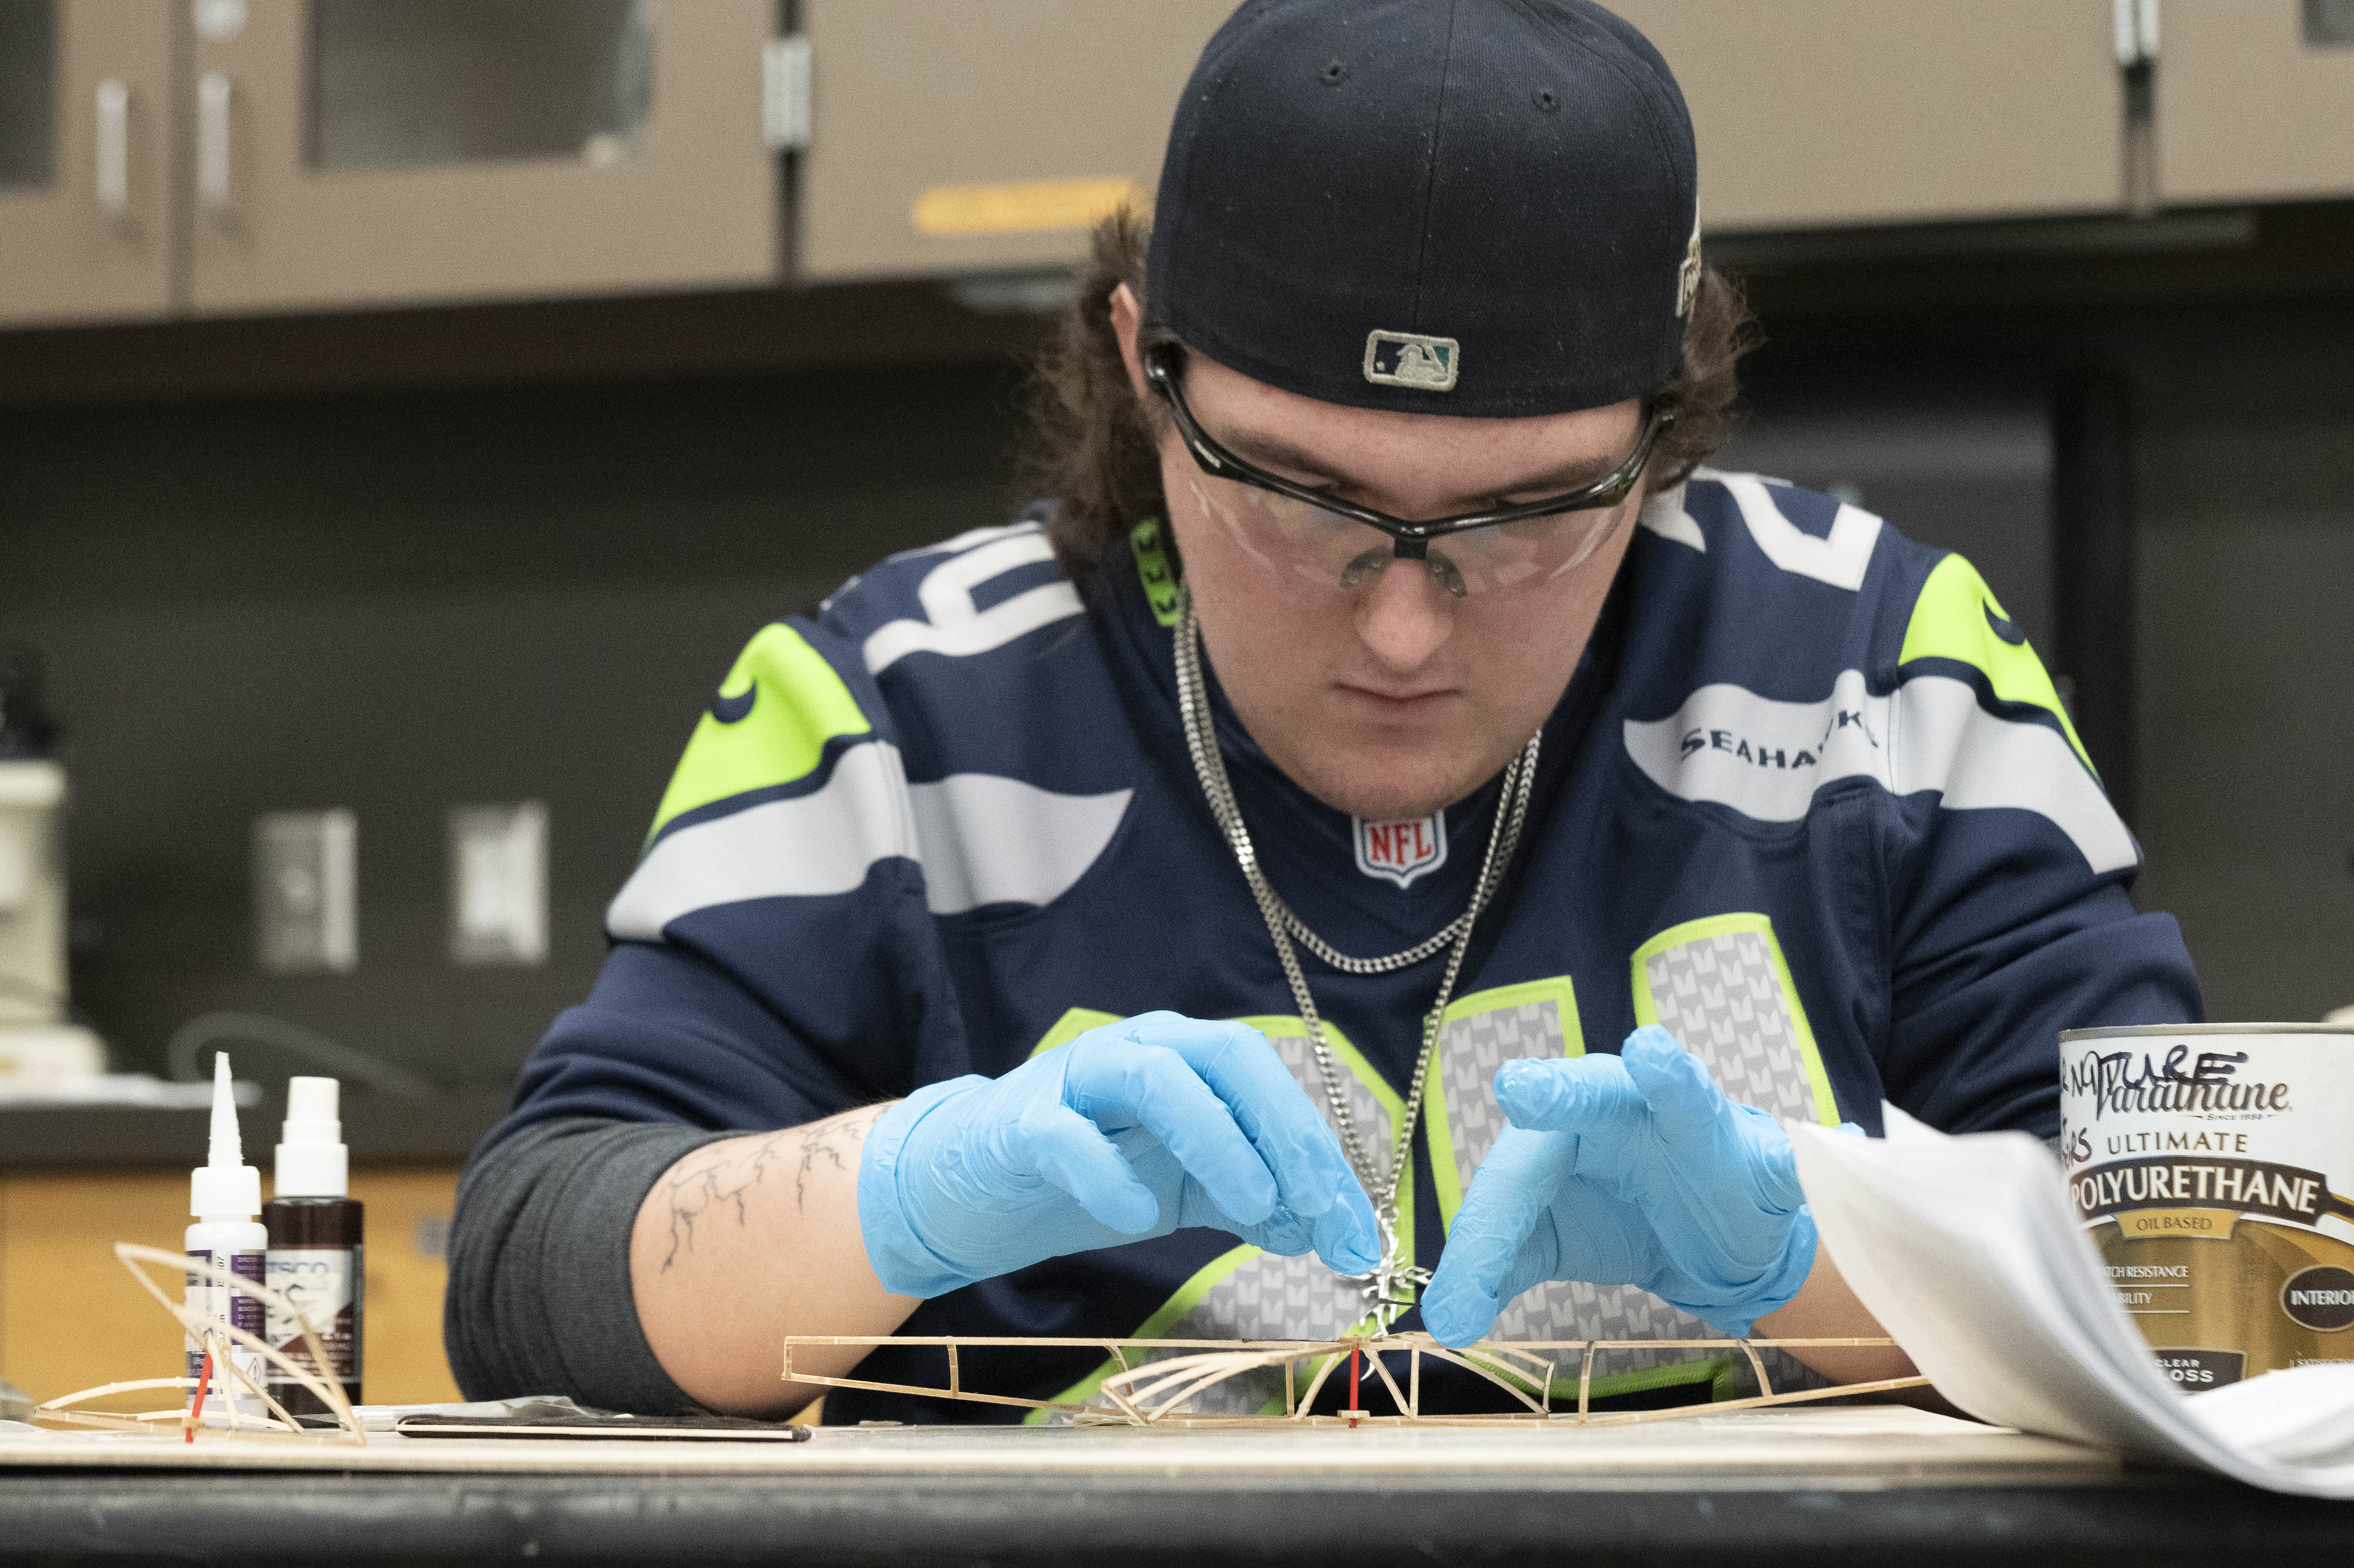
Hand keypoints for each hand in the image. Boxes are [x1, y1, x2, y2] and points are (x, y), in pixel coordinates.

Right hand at [858, 1011, 1381, 1296]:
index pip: (1267, 1083)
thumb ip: (1248, 1203)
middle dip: (1281, 1128)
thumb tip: (1318, 1230)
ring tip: (1253, 1205)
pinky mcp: (1023, 1120)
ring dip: (1216, 1140)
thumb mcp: (1185, 1189)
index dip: (1317, 1148)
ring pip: (1156, 1079)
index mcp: (1188, 1058)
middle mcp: (1142, 1048)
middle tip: (1318, 1204)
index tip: (1354, 1225)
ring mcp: (1079, 1076)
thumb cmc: (1091, 1168)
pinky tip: (1135, 1217)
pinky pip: (1066, 1135)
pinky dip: (1107, 1173)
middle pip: (1227, 1055)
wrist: (979, 1182)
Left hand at [1420, 1025, 1823, 1345]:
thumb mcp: (1550, 1240)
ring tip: (1651, 1054)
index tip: (1451, 1310)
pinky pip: (1781, 1157)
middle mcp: (1620, 1109)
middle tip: (1517, 1088)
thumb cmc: (1615, 1216)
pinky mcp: (1762, 1161)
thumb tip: (1443, 1319)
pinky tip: (1820, 1141)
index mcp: (1559, 1130)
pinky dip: (1796, 1154)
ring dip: (1670, 1079)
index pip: (1514, 1181)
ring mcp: (1695, 1127)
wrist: (1710, 1234)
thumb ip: (1499, 1264)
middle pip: (1583, 1098)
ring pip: (1681, 1098)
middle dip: (1555, 1092)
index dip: (1483, 1244)